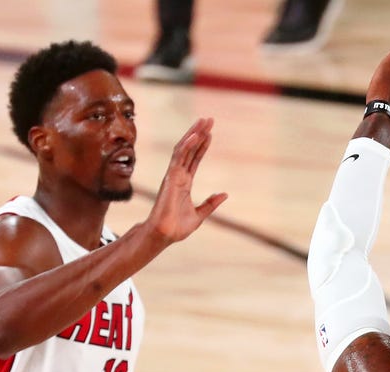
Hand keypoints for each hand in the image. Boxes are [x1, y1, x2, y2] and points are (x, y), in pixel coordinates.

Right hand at [144, 117, 227, 242]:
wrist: (165, 234)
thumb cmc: (177, 227)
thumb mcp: (200, 215)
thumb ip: (210, 204)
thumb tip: (224, 194)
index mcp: (184, 183)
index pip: (194, 159)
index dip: (202, 146)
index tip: (210, 133)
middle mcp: (178, 176)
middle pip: (189, 150)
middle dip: (198, 134)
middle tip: (208, 119)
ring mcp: (173, 175)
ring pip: (183, 149)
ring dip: (193, 134)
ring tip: (203, 122)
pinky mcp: (170, 177)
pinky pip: (178, 158)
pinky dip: (186, 145)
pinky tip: (195, 135)